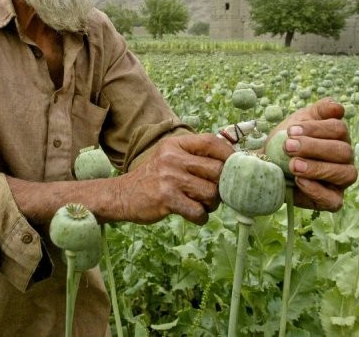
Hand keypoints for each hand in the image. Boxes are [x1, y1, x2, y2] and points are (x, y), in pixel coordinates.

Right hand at [116, 133, 231, 224]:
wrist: (122, 195)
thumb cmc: (153, 178)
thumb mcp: (169, 157)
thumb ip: (194, 157)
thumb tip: (231, 164)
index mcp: (176, 144)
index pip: (211, 142)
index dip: (229, 155)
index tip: (236, 167)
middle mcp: (173, 158)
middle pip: (217, 170)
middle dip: (222, 186)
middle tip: (215, 194)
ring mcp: (169, 178)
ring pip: (211, 193)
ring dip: (212, 204)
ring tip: (201, 205)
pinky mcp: (166, 199)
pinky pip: (198, 211)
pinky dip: (201, 217)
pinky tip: (193, 215)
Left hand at [268, 97, 355, 210]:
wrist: (266, 165)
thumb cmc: (285, 141)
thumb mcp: (298, 121)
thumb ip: (319, 111)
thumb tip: (338, 107)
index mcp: (338, 136)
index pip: (339, 129)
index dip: (316, 129)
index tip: (291, 131)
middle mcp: (345, 158)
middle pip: (343, 151)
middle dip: (314, 148)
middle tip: (288, 147)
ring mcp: (341, 179)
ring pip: (344, 174)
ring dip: (317, 168)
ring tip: (292, 165)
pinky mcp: (332, 199)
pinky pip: (334, 200)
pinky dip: (317, 190)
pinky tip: (299, 181)